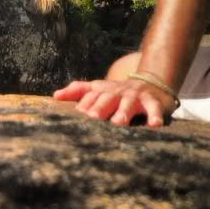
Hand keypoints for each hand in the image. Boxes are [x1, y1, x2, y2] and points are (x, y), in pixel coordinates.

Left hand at [52, 78, 177, 127]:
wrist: (151, 83)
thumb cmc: (118, 93)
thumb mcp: (98, 88)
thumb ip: (77, 91)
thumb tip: (55, 96)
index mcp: (103, 90)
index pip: (90, 97)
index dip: (84, 105)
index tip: (77, 116)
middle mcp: (118, 92)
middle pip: (107, 99)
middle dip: (99, 108)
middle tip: (92, 118)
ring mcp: (135, 96)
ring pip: (128, 104)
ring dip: (123, 112)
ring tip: (119, 122)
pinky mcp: (152, 101)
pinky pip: (154, 108)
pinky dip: (154, 116)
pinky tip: (154, 125)